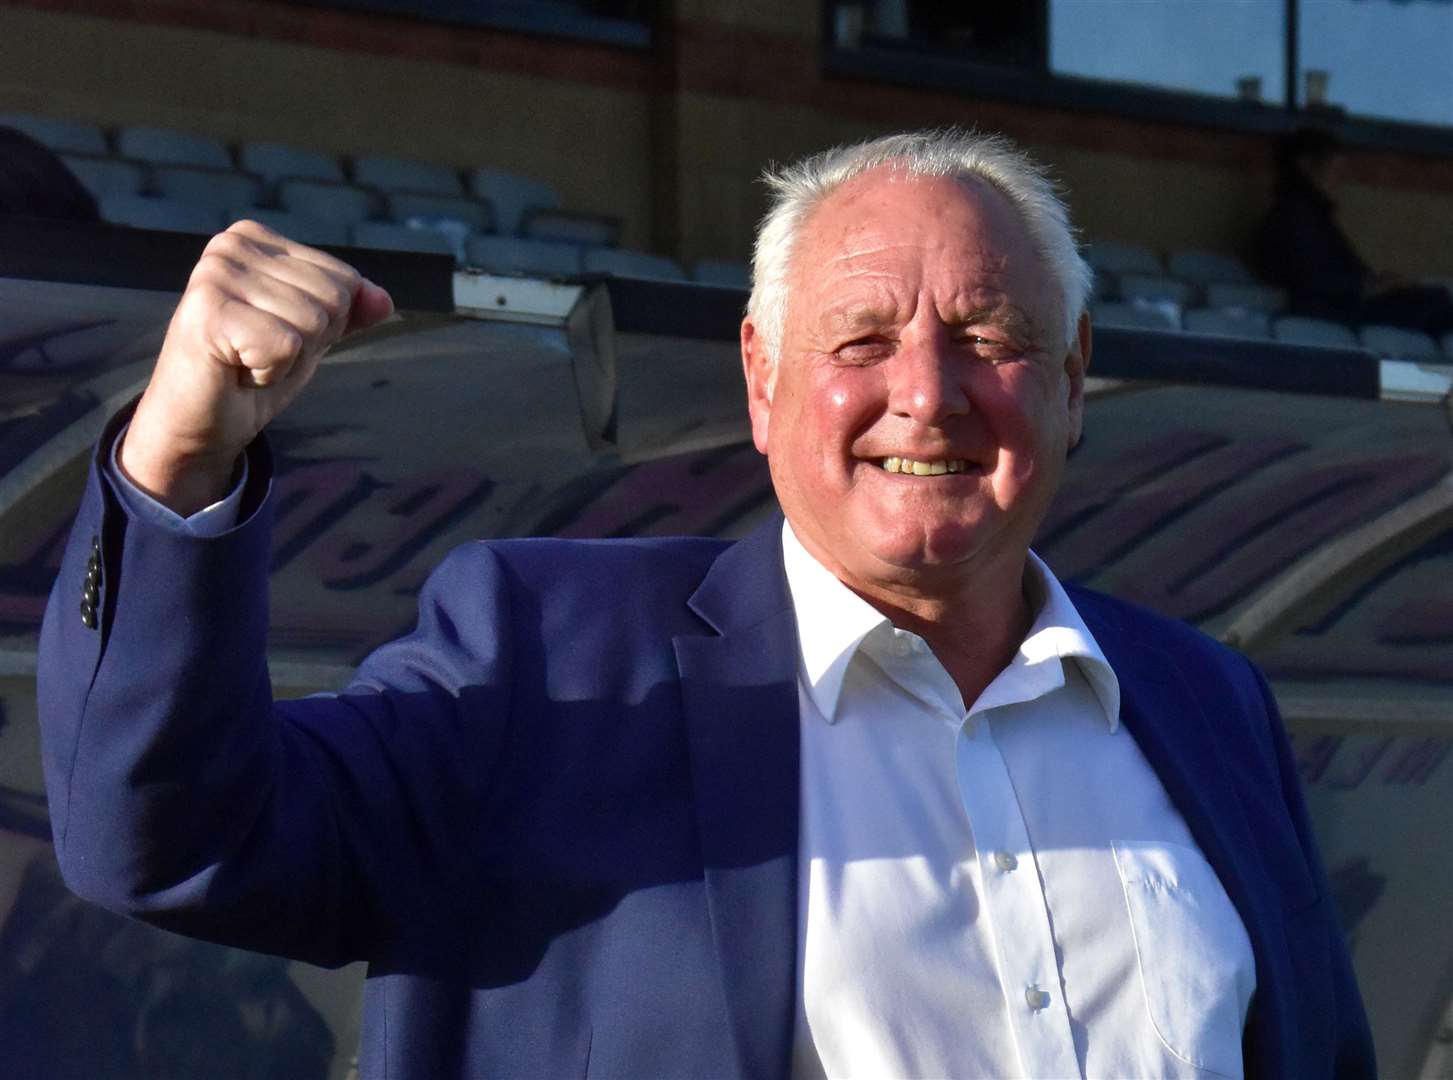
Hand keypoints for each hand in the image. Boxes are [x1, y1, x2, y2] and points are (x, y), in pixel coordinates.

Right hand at [120, 220, 393, 514]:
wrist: (198, 423)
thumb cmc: (250, 373)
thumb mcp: (310, 336)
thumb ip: (348, 312)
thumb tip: (384, 301)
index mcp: (255, 238)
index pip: (344, 279)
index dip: (323, 325)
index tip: (275, 336)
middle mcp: (231, 245)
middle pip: (332, 299)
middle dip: (307, 342)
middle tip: (259, 354)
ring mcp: (215, 274)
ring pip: (312, 322)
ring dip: (287, 359)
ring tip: (245, 360)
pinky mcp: (208, 310)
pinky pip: (285, 344)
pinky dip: (270, 371)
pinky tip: (235, 369)